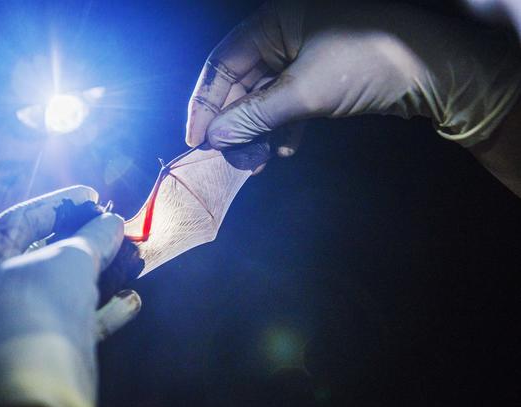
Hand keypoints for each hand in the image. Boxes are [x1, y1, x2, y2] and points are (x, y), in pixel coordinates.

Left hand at [0, 185, 140, 406]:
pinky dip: (102, 311)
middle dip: (82, 239)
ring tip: (130, 256)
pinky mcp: (44, 352)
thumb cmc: (38, 303)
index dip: (57, 203)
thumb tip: (114, 221)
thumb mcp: (68, 256)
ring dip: (98, 273)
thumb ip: (93, 235)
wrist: (38, 381)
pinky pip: (74, 323)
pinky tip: (131, 300)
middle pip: (41, 255)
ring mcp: (16, 326)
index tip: (91, 194)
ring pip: (62, 289)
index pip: (16, 221)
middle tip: (111, 222)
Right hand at [186, 0, 520, 154]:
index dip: (206, 103)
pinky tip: (283, 150)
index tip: (196, 139)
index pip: (223, 63)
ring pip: (264, 98)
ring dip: (257, 131)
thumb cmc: (367, 63)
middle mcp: (283, 35)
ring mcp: (302, 56)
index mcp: (273, 21)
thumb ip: (255, 115)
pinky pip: (288, 104)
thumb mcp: (304, 91)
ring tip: (257, 161)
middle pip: (241, 83)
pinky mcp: (320, 77)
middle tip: (230, 158)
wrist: (435, 70)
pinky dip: (282, 128)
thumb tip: (214, 137)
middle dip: (235, 123)